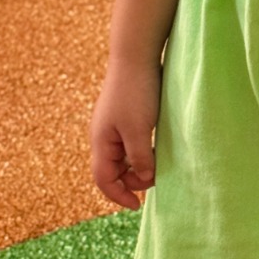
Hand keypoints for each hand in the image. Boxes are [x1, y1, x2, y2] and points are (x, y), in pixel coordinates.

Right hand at [90, 60, 160, 209]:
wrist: (137, 54)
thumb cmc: (136, 93)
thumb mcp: (139, 131)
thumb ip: (140, 159)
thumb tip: (144, 180)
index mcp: (101, 141)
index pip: (103, 180)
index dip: (119, 195)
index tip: (138, 205)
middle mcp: (103, 134)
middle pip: (112, 169)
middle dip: (130, 180)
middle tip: (153, 181)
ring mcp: (113, 121)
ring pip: (122, 154)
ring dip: (137, 164)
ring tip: (157, 166)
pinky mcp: (126, 111)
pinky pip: (130, 139)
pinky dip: (141, 149)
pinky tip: (157, 145)